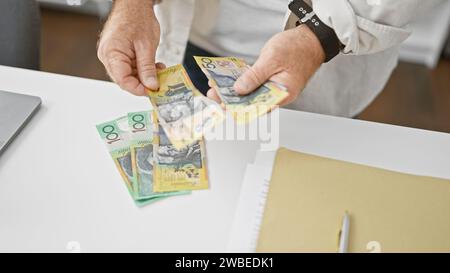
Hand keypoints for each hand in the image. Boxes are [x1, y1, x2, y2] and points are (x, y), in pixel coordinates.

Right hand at [97, 0, 163, 95]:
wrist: (134, 4)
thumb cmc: (137, 17)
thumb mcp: (147, 46)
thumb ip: (148, 68)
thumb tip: (151, 85)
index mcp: (111, 53)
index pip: (123, 81)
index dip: (138, 89)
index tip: (152, 91)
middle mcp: (108, 56)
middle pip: (125, 79)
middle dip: (143, 82)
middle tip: (159, 82)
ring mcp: (112, 55)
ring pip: (128, 74)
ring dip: (145, 76)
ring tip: (159, 70)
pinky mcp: (118, 53)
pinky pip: (129, 67)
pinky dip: (142, 69)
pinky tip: (153, 66)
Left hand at [207, 25, 324, 104]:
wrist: (310, 37)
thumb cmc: (298, 47)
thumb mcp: (272, 59)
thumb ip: (255, 76)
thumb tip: (239, 89)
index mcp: (282, 94)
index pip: (257, 107)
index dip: (239, 108)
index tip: (223, 105)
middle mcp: (278, 94)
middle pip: (252, 101)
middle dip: (232, 99)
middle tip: (215, 95)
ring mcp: (274, 87)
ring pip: (252, 93)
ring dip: (235, 90)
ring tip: (218, 88)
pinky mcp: (271, 79)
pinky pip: (255, 83)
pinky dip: (243, 81)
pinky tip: (230, 80)